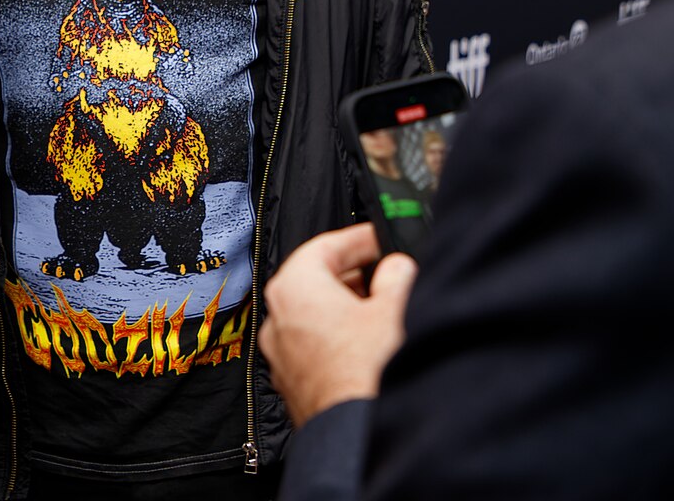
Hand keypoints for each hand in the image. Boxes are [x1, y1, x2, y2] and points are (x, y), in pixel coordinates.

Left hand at [259, 223, 415, 426]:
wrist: (360, 437)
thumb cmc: (370, 374)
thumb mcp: (395, 307)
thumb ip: (396, 274)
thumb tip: (395, 267)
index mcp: (293, 289)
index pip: (325, 245)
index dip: (360, 238)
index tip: (381, 236)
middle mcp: (278, 320)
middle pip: (318, 280)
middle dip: (357, 274)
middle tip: (390, 271)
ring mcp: (282, 356)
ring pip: (318, 316)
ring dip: (351, 308)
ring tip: (388, 308)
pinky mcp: (296, 385)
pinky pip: (318, 346)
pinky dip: (343, 337)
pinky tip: (374, 345)